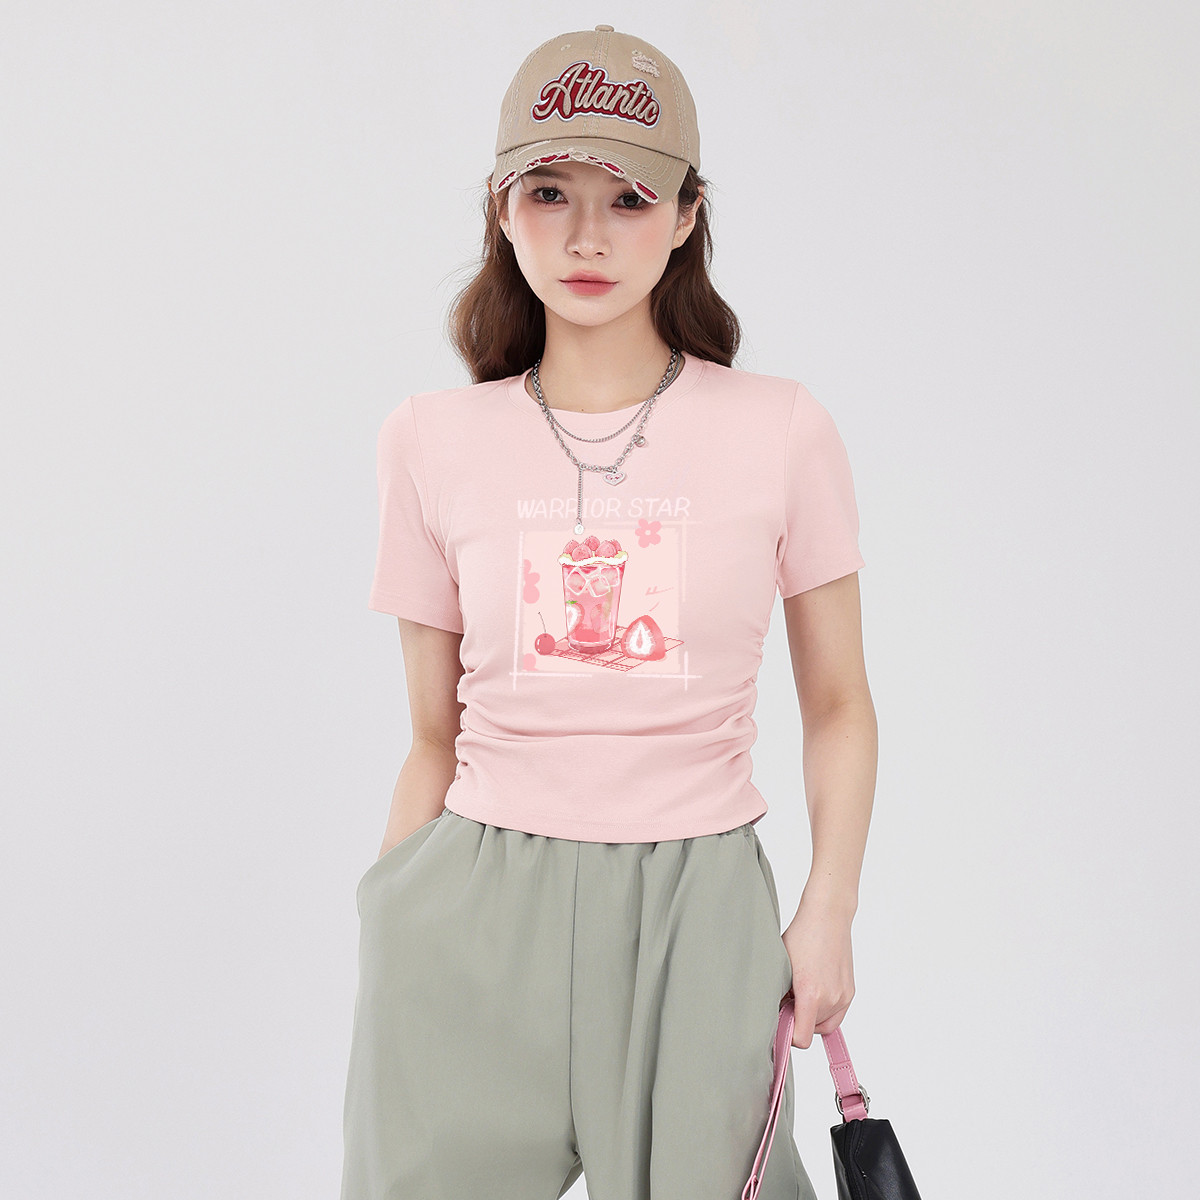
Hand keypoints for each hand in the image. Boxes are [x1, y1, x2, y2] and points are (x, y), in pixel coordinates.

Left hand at [780, 894, 855, 1048]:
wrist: (828, 916)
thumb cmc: (802, 935)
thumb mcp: (782, 965)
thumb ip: (779, 994)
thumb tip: (775, 1013)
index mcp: (811, 994)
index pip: (801, 1039)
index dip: (787, 1035)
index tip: (779, 1021)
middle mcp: (831, 999)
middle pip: (810, 1031)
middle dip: (798, 1020)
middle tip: (788, 998)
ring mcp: (844, 996)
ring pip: (823, 1024)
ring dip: (811, 1015)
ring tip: (801, 991)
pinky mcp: (850, 992)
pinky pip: (836, 1014)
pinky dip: (824, 1009)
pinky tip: (813, 989)